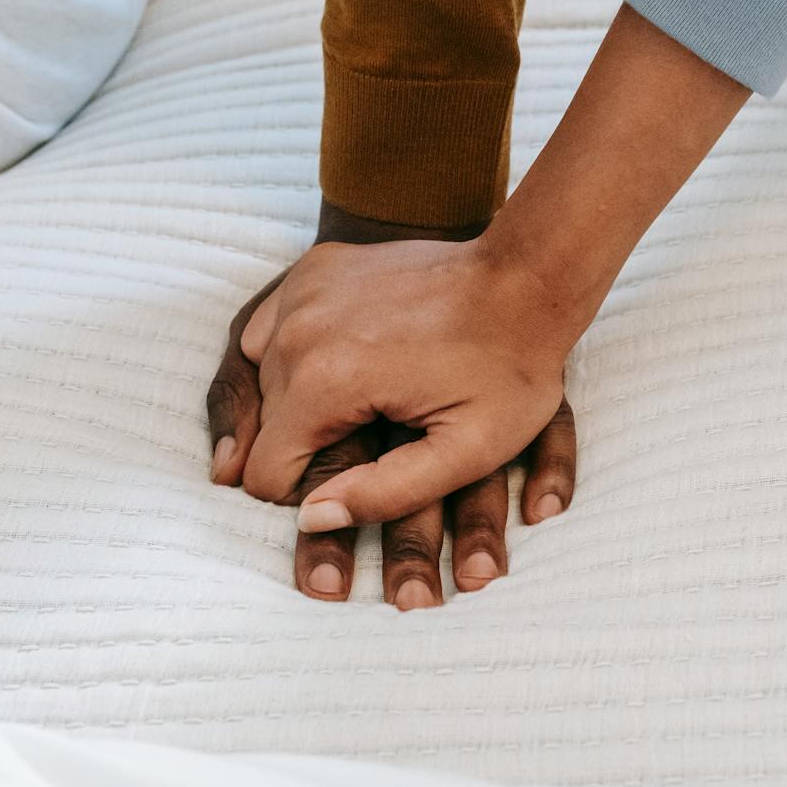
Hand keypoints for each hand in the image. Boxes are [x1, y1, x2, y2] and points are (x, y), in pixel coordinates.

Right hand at [235, 232, 585, 540]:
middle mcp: (298, 330)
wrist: (526, 279)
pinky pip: (269, 330)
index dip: (307, 497)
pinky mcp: (313, 267)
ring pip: (261, 379)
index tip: (356, 486)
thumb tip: (310, 519)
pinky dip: (291, 356)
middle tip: (370, 441)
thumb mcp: (466, 453)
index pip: (265, 473)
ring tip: (360, 406)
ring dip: (295, 403)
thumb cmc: (509, 370)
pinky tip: (339, 366)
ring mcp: (302, 289)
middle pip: (261, 427)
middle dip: (304, 449)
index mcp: (327, 380)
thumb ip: (384, 495)